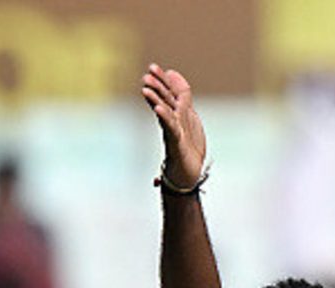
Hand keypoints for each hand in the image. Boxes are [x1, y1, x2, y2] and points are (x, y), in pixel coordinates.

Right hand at [141, 63, 206, 187]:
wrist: (188, 173)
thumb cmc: (187, 145)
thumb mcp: (188, 114)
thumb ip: (182, 94)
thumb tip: (173, 72)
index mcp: (176, 114)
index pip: (168, 93)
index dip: (162, 81)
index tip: (153, 68)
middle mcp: (173, 121)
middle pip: (164, 101)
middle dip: (156, 88)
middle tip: (146, 76)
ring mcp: (174, 132)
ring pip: (164, 113)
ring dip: (155, 101)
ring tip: (145, 90)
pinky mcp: (176, 143)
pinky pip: (170, 128)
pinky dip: (165, 117)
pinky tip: (159, 109)